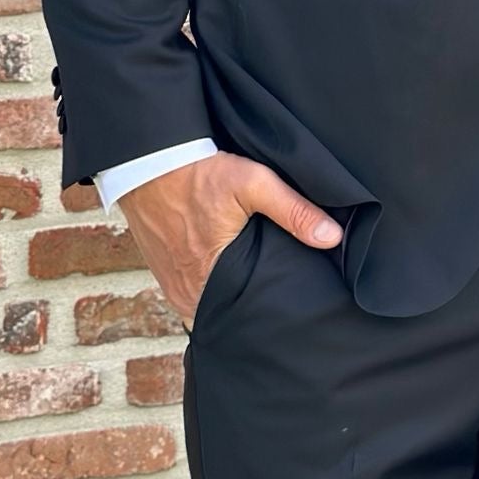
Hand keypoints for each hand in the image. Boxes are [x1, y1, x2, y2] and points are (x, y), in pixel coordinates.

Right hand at [118, 150, 342, 328]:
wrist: (147, 161)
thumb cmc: (198, 174)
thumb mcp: (252, 183)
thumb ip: (294, 210)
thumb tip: (331, 238)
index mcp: (208, 281)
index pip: (246, 318)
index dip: (269, 315)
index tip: (292, 308)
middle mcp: (186, 294)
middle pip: (229, 316)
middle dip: (253, 311)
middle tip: (282, 299)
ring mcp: (172, 288)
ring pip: (211, 308)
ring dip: (231, 301)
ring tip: (260, 290)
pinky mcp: (164, 276)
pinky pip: (194, 296)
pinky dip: (212, 291)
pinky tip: (231, 278)